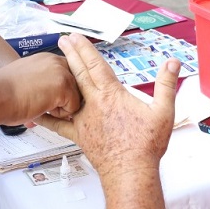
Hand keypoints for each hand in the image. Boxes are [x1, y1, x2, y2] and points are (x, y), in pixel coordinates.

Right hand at [0, 52, 80, 124]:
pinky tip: (42, 108)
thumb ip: (41, 83)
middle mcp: (56, 62)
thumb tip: (47, 96)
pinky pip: (73, 107)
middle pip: (76, 85)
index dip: (61, 90)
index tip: (51, 97)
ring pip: (76, 96)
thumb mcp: (25, 80)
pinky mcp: (64, 86)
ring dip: (61, 106)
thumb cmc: (3, 92)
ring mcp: (62, 72)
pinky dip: (60, 114)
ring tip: (40, 104)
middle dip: (64, 98)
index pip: (67, 75)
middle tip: (45, 104)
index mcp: (46, 59)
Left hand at [38, 34, 179, 180]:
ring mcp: (84, 119)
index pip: (95, 65)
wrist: (130, 172)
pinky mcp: (79, 135)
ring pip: (67, 93)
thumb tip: (173, 63)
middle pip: (79, 73)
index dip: (85, 48)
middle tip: (61, 40)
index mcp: (112, 95)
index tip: (76, 37)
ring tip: (51, 65)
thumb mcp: (163, 112)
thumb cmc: (146, 145)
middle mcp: (94, 104)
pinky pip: (59, 124)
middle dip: (70, 54)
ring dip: (59, 77)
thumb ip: (166, 85)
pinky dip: (47, 116)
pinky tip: (36, 112)